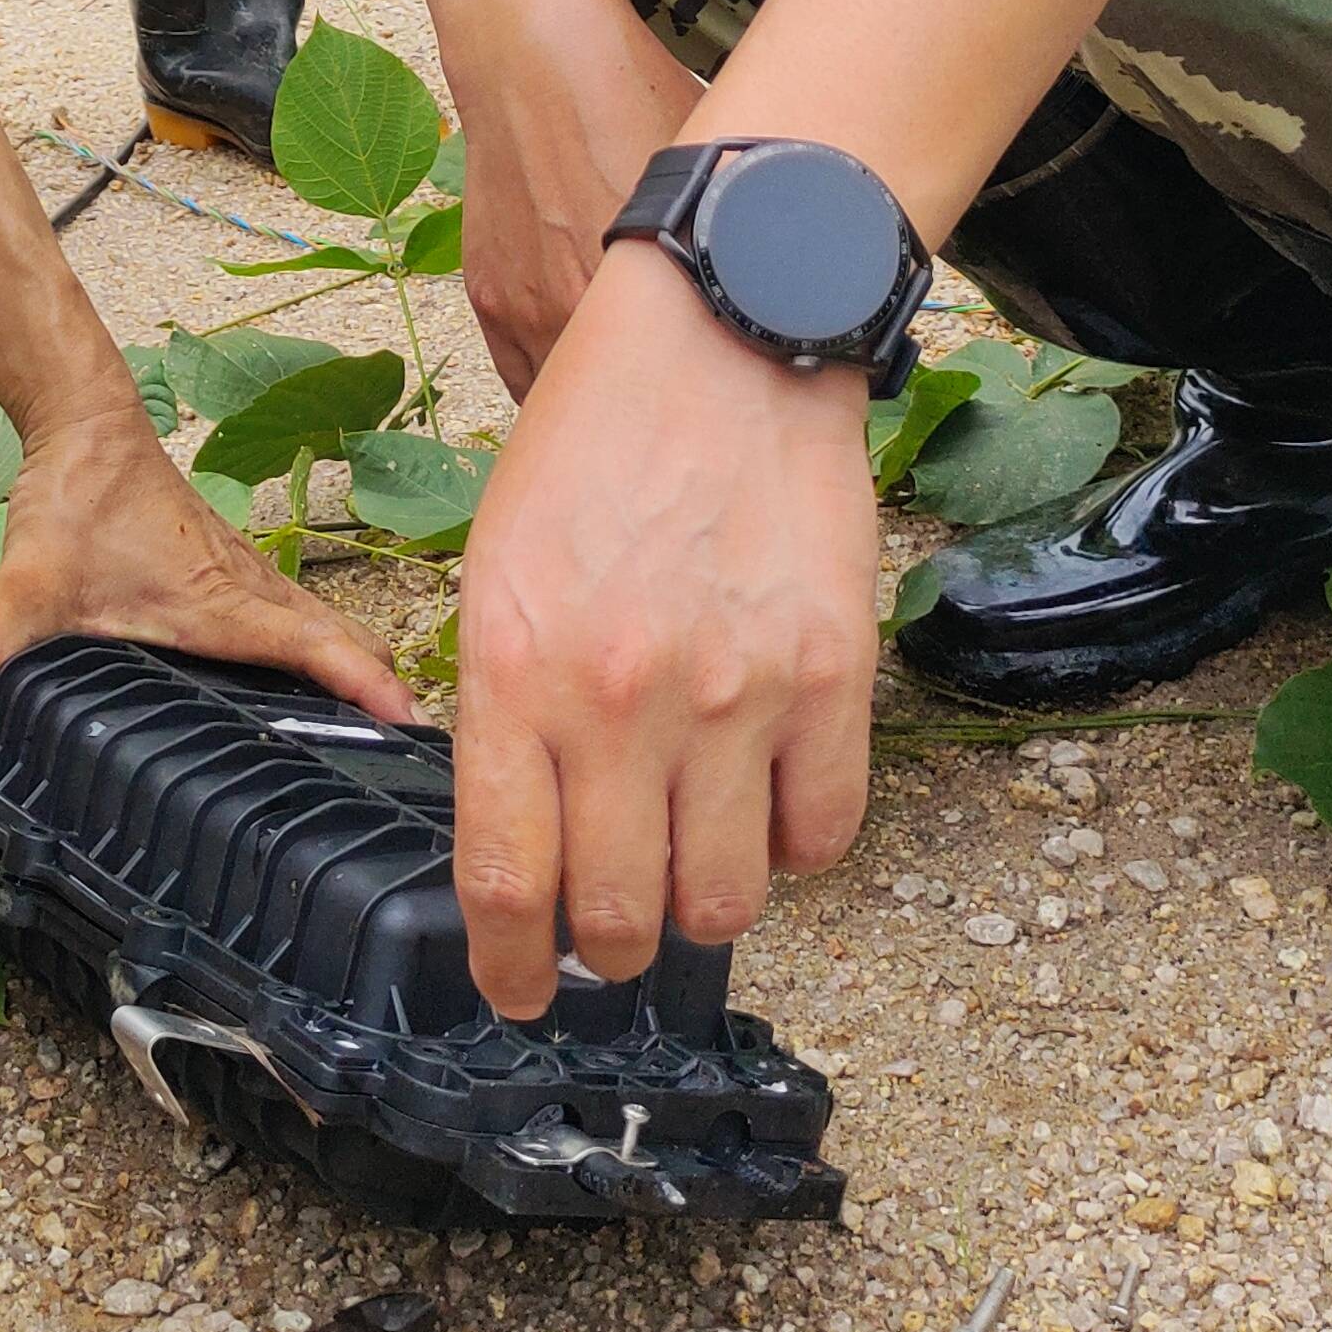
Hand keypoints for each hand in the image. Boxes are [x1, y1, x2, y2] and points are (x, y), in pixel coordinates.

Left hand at [0, 410, 420, 738]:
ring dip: (358, 670)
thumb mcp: (28, 584)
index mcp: (225, 604)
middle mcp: (253, 589)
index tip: (408, 725)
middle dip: (384, 695)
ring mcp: (251, 575)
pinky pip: (302, 615)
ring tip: (382, 734)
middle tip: (412, 756)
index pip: (319, 648)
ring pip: (328, 627)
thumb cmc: (78, 496)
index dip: (367, 688)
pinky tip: (314, 682)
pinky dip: (328, 648)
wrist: (88, 423)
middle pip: (345, 644)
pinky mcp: (236, 569)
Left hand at [449, 247, 878, 1018]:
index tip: (513, 992)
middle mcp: (621, 696)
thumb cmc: (596, 444)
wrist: (722, 338)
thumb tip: (528, 833)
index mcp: (516, 667)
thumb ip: (507, 704)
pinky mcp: (831, 677)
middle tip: (604, 939)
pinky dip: (790, 849)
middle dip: (604, 954)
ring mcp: (736, 693)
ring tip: (685, 869)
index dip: (506, 967)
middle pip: (617, 917)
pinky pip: (822, 835)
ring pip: (722, 898)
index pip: (506, 878)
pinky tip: (763, 810)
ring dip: (698, 910)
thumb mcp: (499, 566)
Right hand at [455, 3, 702, 395]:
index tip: (733, 414)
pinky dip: (548, 382)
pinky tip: (580, 380)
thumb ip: (739, 243)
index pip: (681, 394)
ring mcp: (523, 309)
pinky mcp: (488, 296)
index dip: (709, 408)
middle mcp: (575, 312)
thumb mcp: (712, 175)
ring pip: (562, 401)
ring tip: (634, 411)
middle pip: (621, 408)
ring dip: (596, 407)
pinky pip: (518, 371)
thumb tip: (785, 278)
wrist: (536, 57)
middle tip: (688, 424)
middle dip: (654, 419)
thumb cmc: (631, 99)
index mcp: (644, 290)